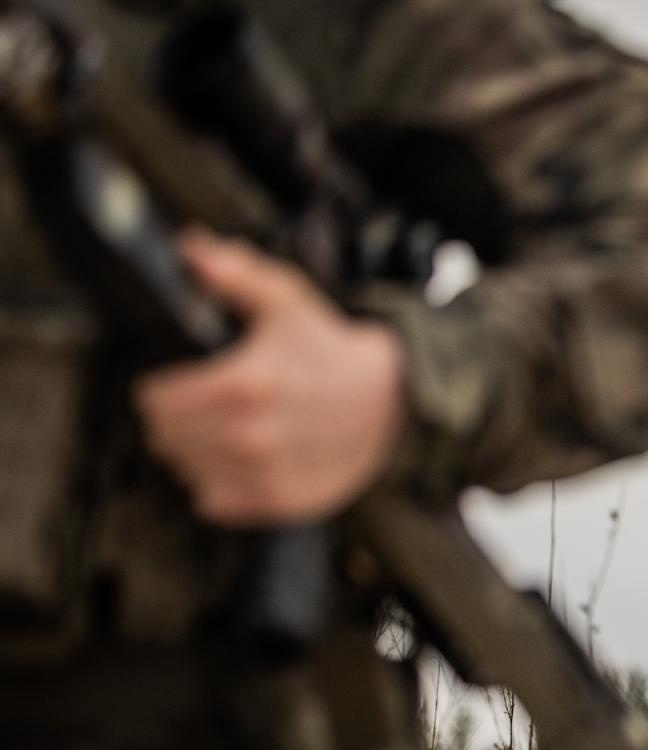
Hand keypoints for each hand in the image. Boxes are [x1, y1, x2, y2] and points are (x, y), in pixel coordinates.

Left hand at [134, 229, 405, 525]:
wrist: (391, 401)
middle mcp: (249, 435)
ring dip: (194, 452)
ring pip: (185, 470)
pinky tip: (239, 460)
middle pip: (164, 438)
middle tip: (201, 406)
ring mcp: (263, 474)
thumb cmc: (331, 350)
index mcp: (241, 384)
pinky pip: (212, 501)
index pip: (155, 402)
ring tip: (221, 432)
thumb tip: (190, 248)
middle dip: (174, 419)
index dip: (161, 387)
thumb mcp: (285, 302)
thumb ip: (233, 275)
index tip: (180, 383)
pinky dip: (216, 483)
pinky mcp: (278, 501)